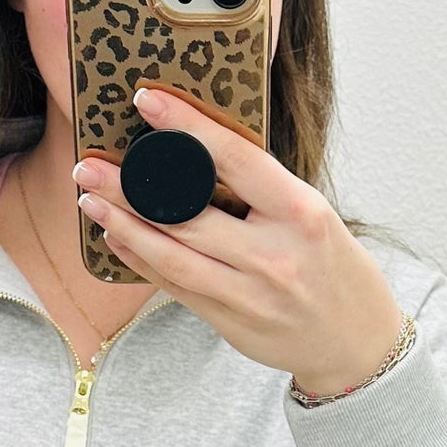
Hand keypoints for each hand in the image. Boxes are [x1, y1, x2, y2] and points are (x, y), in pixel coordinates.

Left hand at [76, 87, 408, 396]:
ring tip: (90, 199)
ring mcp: (250, 293)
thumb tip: (197, 154)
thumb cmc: (336, 270)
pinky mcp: (230, 322)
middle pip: (187, 212)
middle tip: (89, 164)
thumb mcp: (315, 217)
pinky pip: (174, 285)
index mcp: (301, 213)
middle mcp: (274, 254)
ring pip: (171, 254)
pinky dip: (140, 260)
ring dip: (123, 225)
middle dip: (130, 187)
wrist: (358, 343)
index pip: (235, 158)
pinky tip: (116, 238)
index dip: (185, 128)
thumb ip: (264, 192)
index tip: (147, 102)